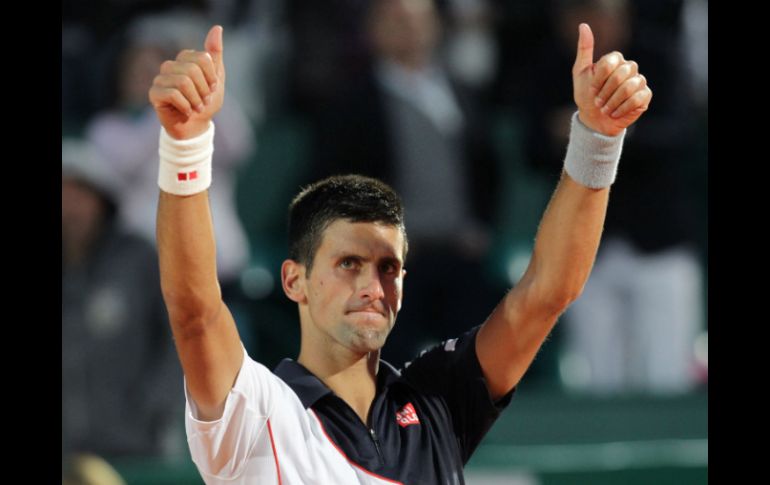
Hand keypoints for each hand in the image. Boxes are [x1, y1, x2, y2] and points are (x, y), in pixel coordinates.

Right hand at [148, 25, 224, 139]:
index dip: (211, 77)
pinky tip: (187, 112)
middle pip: (192, 70)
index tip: (212, 89)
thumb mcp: (216, 79)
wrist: (195, 127)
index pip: (203, 58)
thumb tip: (217, 28)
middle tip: (204, 101)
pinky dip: (186, 106)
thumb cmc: (205, 103)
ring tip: (196, 108)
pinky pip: (173, 94)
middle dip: (204, 90)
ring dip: (196, 100)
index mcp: (185, 59)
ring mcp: (160, 79)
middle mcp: (170, 66)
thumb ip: (215, 55)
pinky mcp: (154, 93)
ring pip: (183, 82)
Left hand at [572, 23, 651, 135]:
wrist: (594, 118)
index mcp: (615, 60)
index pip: (611, 62)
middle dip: (606, 91)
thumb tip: (583, 26)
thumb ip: (584, 49)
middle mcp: (629, 67)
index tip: (591, 89)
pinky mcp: (645, 95)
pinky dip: (623, 108)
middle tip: (598, 102)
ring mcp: (639, 81)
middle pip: (621, 74)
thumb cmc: (587, 95)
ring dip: (613, 101)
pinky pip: (638, 98)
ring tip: (605, 109)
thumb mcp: (580, 72)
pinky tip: (614, 113)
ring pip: (630, 87)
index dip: (599, 79)